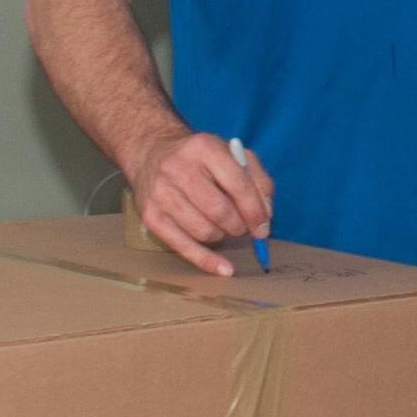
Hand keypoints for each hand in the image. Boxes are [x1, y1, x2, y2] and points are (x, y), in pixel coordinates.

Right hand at [129, 129, 272, 276]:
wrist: (150, 152)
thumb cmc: (200, 158)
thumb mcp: (233, 154)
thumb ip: (257, 180)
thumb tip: (266, 216)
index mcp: (205, 148)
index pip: (238, 184)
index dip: (256, 211)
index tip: (263, 227)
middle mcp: (179, 168)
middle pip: (219, 211)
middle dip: (238, 226)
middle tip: (242, 227)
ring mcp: (161, 192)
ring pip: (203, 231)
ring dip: (222, 237)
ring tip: (222, 227)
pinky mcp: (150, 215)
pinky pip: (182, 246)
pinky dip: (206, 261)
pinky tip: (224, 268)